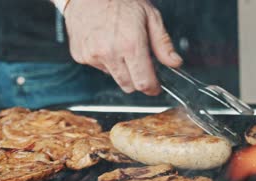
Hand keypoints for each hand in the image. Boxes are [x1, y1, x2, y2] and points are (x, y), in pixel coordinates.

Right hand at [64, 0, 182, 94]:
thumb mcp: (150, 17)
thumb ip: (163, 44)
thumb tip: (174, 62)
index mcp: (130, 44)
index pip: (144, 82)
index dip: (153, 88)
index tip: (155, 87)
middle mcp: (110, 52)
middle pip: (129, 86)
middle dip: (138, 80)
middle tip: (140, 64)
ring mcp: (92, 55)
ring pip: (114, 77)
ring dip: (121, 69)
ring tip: (120, 45)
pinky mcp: (80, 55)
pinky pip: (99, 68)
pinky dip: (105, 61)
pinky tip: (105, 43)